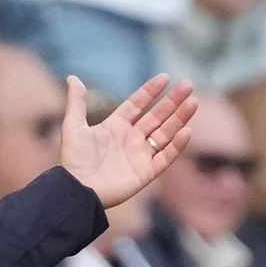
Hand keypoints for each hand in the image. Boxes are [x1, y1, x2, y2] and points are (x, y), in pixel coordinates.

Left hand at [60, 74, 196, 207]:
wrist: (77, 189)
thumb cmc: (73, 159)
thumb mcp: (73, 127)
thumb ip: (77, 102)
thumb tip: (72, 77)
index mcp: (114, 127)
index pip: (137, 105)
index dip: (150, 91)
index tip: (165, 77)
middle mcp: (130, 139)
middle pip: (156, 116)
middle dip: (172, 101)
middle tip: (188, 85)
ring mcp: (139, 155)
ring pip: (165, 133)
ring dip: (180, 118)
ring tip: (193, 102)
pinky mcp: (146, 173)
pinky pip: (166, 157)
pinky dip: (177, 145)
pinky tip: (187, 131)